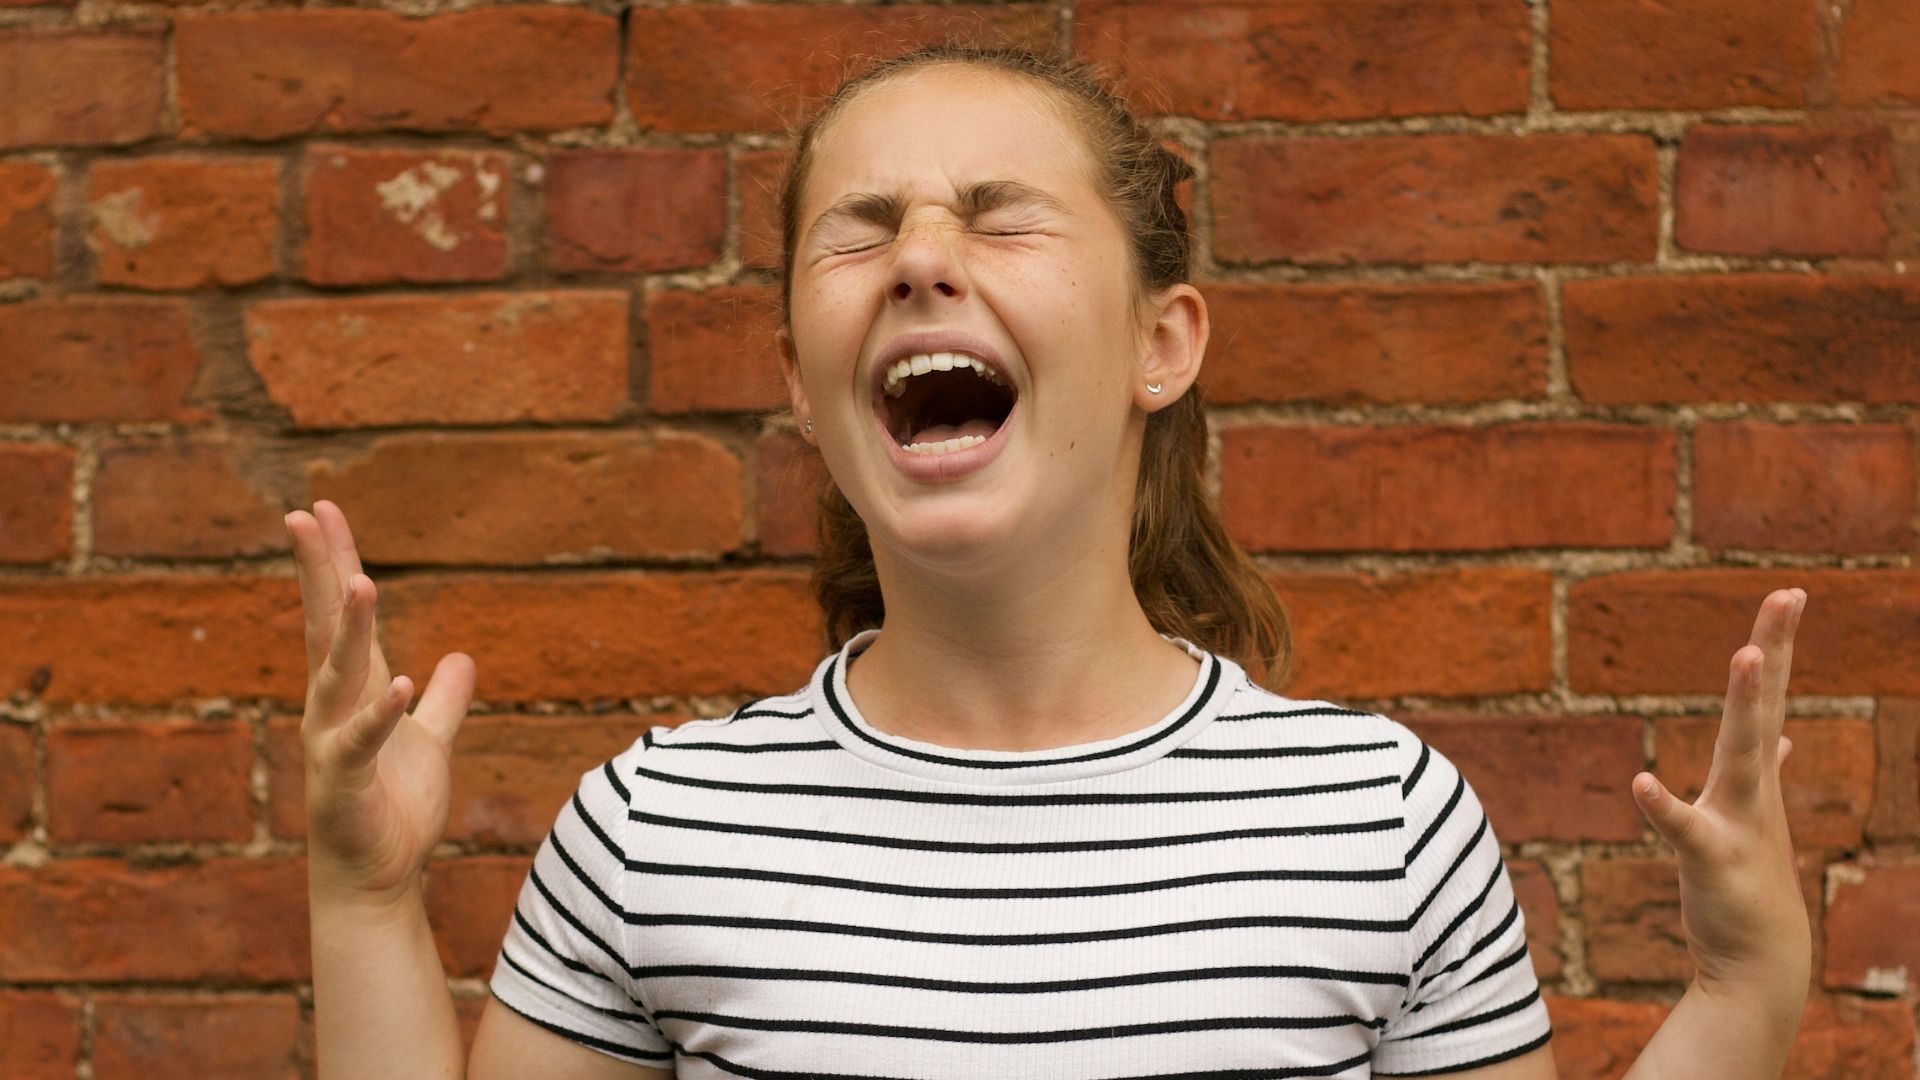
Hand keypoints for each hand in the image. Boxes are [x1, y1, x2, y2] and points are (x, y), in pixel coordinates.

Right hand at [288, 500, 475, 906]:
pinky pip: (361, 741)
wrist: (378, 880)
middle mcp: (332, 707)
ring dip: (351, 630)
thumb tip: (461, 658)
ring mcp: (332, 742)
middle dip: (319, 572)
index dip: (335, 562)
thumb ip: (444, 701)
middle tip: (304, 516)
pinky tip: (399, 682)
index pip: (342, 615)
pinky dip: (380, 713)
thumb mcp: (430, 742)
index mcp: (353, 690)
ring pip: (337, 674)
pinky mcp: (343, 782)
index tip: (323, 509)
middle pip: (325, 627)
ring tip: (362, 581)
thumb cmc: (395, 810)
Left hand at [1631, 587, 1811, 1004]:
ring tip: (1747, 654)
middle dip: (1775, 649)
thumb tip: (1779, 740)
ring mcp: (1737, 822)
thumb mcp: (1754, 819)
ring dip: (1745, 706)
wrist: (1759, 960)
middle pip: (1764, 707)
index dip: (1776, 646)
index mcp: (1752, 776)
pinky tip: (1641, 783)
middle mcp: (1751, 790)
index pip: (1766, 699)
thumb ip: (1761, 772)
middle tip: (1789, 593)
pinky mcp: (1712, 860)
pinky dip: (1664, 807)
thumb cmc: (1750, 884)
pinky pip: (1685, 830)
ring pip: (1742, 755)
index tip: (1789, 594)